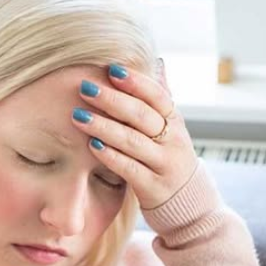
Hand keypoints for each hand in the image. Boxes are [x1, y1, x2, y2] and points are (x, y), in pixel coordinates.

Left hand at [72, 62, 198, 209]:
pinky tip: (92, 145)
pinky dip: (110, 156)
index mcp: (174, 121)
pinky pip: (129, 169)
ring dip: (104, 126)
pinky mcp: (152, 187)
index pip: (157, 96)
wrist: (187, 202)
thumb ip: (160, 100)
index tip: (111, 69)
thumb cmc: (168, 157)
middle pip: (141, 116)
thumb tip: (158, 63)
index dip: (135, 82)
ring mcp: (164, 164)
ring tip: (78, 116)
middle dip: (112, 100)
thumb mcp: (171, 129)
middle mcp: (173, 140)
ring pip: (133, 141)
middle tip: (85, 88)